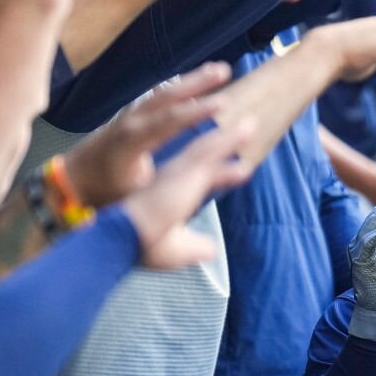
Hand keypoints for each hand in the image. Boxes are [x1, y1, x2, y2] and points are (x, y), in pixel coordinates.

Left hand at [65, 62, 232, 208]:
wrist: (70, 183)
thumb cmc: (106, 193)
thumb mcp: (139, 193)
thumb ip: (171, 183)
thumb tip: (203, 180)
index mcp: (133, 141)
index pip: (170, 120)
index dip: (198, 111)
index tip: (224, 102)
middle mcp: (130, 122)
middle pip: (167, 96)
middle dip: (197, 82)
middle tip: (225, 70)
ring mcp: (127, 117)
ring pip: (161, 93)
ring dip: (189, 81)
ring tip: (216, 70)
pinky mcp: (127, 117)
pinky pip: (155, 97)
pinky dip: (176, 88)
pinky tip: (190, 84)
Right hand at [121, 118, 257, 269]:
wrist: (122, 237)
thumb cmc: (142, 245)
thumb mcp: (177, 250)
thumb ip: (195, 247)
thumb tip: (212, 250)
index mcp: (170, 194)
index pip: (201, 180)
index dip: (221, 174)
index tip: (241, 169)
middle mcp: (176, 178)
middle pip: (206, 156)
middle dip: (226, 144)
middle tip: (247, 129)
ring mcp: (181, 171)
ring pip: (211, 148)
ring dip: (233, 137)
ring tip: (253, 124)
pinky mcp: (188, 170)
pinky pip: (214, 149)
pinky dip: (232, 138)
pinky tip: (248, 128)